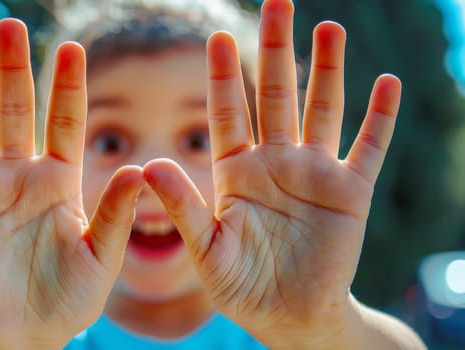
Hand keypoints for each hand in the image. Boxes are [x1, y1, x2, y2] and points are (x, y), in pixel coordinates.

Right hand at [0, 19, 142, 347]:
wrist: (25, 332)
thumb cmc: (69, 297)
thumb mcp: (100, 256)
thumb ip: (115, 214)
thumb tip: (140, 171)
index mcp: (59, 181)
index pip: (65, 123)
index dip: (68, 86)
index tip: (73, 48)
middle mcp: (18, 176)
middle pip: (14, 111)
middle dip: (11, 70)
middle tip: (10, 26)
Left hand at [143, 0, 400, 345]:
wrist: (288, 315)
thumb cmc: (241, 285)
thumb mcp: (207, 249)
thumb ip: (182, 207)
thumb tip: (148, 165)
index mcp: (235, 172)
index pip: (228, 113)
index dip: (224, 76)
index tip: (217, 37)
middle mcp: (274, 162)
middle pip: (276, 95)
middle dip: (276, 51)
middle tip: (278, 4)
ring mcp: (314, 173)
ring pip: (321, 110)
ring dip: (327, 71)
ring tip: (329, 28)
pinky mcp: (350, 193)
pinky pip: (368, 148)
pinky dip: (379, 117)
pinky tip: (386, 83)